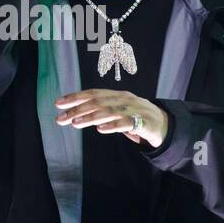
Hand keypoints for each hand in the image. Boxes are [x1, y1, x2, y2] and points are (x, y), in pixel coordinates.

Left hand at [54, 89, 168, 148]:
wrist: (164, 125)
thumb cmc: (136, 118)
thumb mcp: (117, 111)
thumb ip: (99, 111)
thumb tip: (74, 114)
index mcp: (117, 95)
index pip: (93, 93)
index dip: (75, 97)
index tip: (58, 103)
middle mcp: (124, 99)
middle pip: (98, 101)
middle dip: (77, 109)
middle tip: (61, 118)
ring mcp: (134, 109)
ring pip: (109, 111)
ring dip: (91, 117)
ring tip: (76, 122)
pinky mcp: (143, 122)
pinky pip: (126, 123)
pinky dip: (113, 125)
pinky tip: (100, 129)